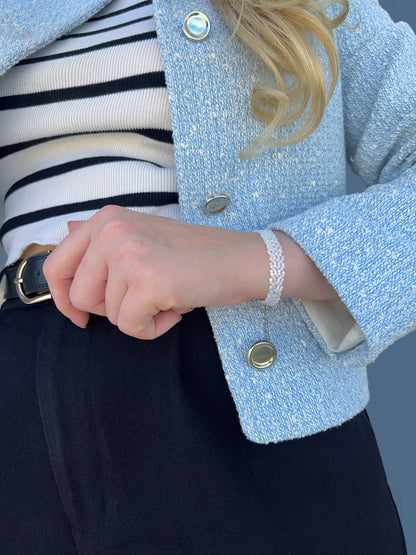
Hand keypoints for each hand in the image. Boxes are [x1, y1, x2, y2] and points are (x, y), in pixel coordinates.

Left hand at [43, 206, 268, 338]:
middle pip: (80, 297)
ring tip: (167, 298)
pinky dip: (152, 329)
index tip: (80, 316)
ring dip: (138, 317)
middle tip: (146, 297)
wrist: (239, 259)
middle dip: (110, 310)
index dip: (62, 298)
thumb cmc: (192, 256)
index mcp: (107, 219)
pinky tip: (174, 309)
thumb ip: (101, 238)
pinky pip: (129, 327)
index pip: (57, 265)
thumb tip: (66, 231)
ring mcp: (129, 254)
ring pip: (106, 315)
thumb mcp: (142, 236)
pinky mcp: (148, 281)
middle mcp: (112, 230)